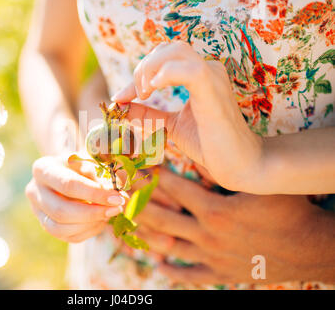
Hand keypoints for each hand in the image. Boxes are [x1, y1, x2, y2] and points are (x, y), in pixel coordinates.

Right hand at [25, 155, 126, 242]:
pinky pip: (68, 236)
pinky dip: (89, 231)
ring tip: (110, 213)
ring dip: (90, 224)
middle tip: (117, 208)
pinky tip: (101, 219)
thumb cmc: (82, 163)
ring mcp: (38, 211)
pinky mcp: (46, 225)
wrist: (70, 170)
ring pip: (61, 229)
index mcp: (43, 168)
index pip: (68, 185)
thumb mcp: (91, 160)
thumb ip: (103, 175)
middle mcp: (34, 191)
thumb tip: (119, 195)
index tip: (117, 197)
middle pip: (61, 211)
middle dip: (93, 213)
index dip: (94, 194)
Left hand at [112, 41, 263, 192]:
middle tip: (136, 95)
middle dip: (143, 68)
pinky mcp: (212, 90)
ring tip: (144, 93)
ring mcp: (212, 77)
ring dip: (150, 69)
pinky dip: (164, 74)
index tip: (120, 98)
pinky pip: (188, 69)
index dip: (139, 74)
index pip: (163, 58)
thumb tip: (120, 106)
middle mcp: (207, 69)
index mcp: (199, 75)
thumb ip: (148, 114)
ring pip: (175, 51)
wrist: (240, 165)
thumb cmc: (210, 144)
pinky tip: (153, 90)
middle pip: (166, 48)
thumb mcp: (171, 125)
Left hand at [135, 168, 334, 283]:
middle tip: (119, 196)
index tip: (135, 168)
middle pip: (163, 219)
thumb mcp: (258, 185)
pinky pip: (190, 274)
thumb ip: (226, 172)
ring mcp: (211, 257)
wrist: (308, 248)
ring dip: (147, 236)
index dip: (152, 177)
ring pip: (170, 246)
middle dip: (139, 204)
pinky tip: (158, 264)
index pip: (174, 190)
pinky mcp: (220, 273)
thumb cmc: (288, 211)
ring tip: (127, 228)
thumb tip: (199, 154)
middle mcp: (207, 235)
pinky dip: (173, 270)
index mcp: (214, 211)